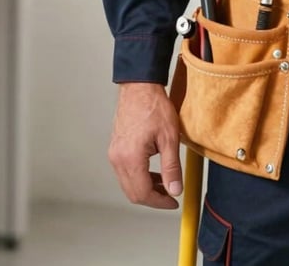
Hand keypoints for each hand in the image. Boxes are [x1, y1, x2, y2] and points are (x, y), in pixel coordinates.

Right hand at [108, 82, 182, 208]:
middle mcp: (118, 159)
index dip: (159, 202)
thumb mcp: (169, 138)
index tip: (173, 202)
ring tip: (165, 182)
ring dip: (146, 187)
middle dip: (153, 198)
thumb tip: (175, 190)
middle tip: (170, 195)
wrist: (140, 87)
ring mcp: (114, 154)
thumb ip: (171, 167)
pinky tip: (153, 171)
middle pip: (133, 193)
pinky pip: (125, 172)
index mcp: (130, 158)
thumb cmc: (154, 106)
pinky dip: (139, 177)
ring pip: (128, 184)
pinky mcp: (115, 149)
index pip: (142, 193)